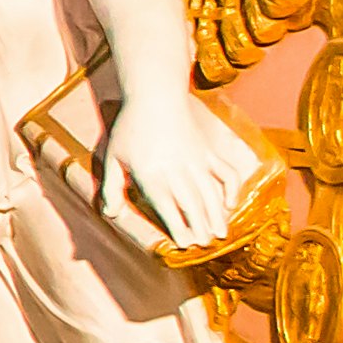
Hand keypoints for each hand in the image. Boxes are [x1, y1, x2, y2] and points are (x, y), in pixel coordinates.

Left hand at [104, 88, 266, 253]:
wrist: (155, 97)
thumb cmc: (130, 128)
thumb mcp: (113, 158)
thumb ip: (112, 188)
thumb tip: (110, 215)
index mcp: (153, 176)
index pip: (169, 209)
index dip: (179, 229)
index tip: (185, 245)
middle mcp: (178, 172)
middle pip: (193, 206)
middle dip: (200, 228)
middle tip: (205, 245)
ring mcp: (197, 161)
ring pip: (211, 194)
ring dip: (217, 216)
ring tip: (220, 234)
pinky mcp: (209, 150)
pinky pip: (225, 172)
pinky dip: (231, 189)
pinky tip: (231, 203)